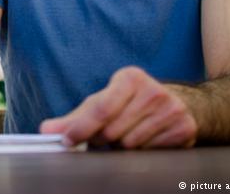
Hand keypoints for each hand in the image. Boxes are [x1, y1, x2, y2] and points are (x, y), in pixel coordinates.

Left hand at [39, 66, 197, 148]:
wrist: (175, 105)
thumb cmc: (129, 104)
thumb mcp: (102, 103)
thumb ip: (73, 118)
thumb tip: (45, 131)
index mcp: (130, 78)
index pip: (101, 108)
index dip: (81, 128)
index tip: (67, 141)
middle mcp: (154, 91)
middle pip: (113, 131)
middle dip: (102, 139)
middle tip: (104, 136)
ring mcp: (172, 110)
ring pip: (130, 144)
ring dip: (121, 147)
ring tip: (125, 135)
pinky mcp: (184, 129)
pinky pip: (149, 152)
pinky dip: (141, 152)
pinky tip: (143, 140)